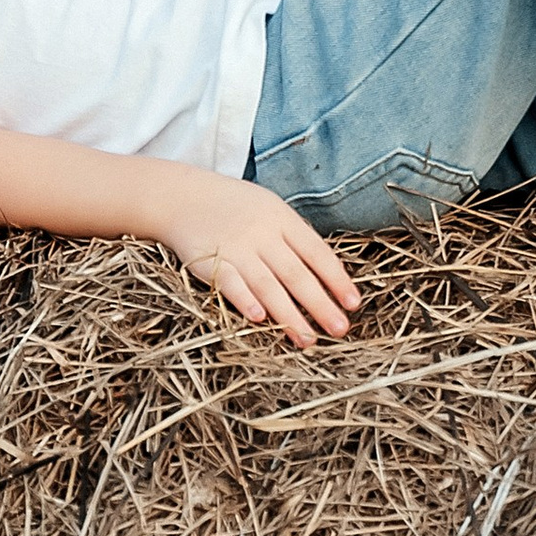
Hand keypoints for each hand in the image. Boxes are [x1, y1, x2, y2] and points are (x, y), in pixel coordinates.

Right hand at [156, 174, 360, 348]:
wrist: (182, 196)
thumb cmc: (234, 207)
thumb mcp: (269, 209)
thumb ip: (293, 237)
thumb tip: (327, 273)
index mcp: (281, 219)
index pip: (316, 252)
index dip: (337, 279)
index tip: (353, 303)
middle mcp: (261, 233)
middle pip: (296, 273)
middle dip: (320, 304)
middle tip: (340, 330)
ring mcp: (236, 247)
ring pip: (268, 285)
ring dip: (289, 314)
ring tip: (307, 339)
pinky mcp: (209, 260)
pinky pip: (230, 283)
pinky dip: (245, 300)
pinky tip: (260, 319)